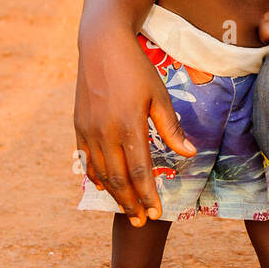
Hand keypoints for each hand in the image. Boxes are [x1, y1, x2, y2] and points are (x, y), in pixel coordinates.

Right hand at [74, 28, 196, 225]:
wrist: (102, 45)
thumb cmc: (137, 68)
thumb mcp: (159, 95)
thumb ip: (171, 128)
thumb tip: (190, 153)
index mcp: (129, 126)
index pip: (140, 171)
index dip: (149, 195)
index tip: (158, 213)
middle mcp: (105, 132)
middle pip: (119, 179)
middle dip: (131, 203)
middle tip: (142, 222)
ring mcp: (88, 130)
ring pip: (101, 173)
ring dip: (114, 195)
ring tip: (127, 211)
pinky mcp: (78, 125)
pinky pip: (85, 159)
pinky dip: (95, 176)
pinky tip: (104, 187)